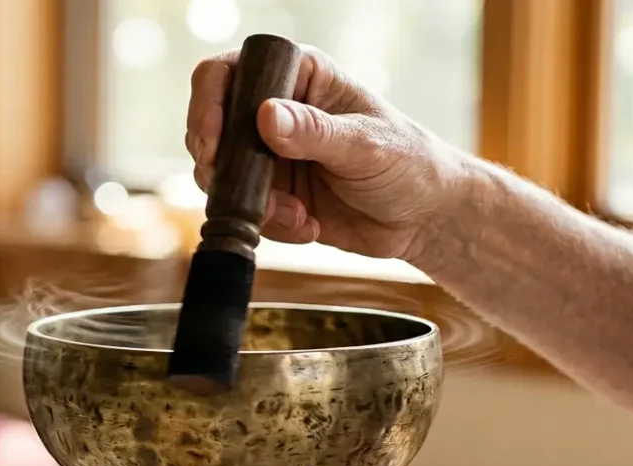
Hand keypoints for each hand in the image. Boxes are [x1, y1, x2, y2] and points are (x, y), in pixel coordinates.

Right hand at [187, 44, 471, 262]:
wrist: (424, 217)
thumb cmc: (409, 163)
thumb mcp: (365, 146)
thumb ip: (314, 132)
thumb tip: (265, 116)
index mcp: (299, 77)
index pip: (229, 73)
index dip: (208, 104)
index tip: (211, 144)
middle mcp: (275, 112)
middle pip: (210, 128)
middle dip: (221, 167)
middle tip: (248, 193)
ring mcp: (269, 155)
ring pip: (220, 176)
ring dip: (251, 203)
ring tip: (295, 215)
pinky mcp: (271, 194)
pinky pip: (244, 211)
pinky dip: (269, 225)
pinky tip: (307, 226)